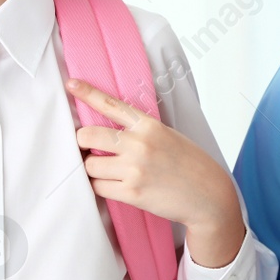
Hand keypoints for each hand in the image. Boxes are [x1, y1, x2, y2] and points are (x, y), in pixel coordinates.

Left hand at [67, 79, 242, 264]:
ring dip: (94, 169)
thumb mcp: (167, 136)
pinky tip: (116, 185)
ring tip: (110, 171)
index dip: (87, 93)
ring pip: (90, 164)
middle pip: (88, 135)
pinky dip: (102, 186)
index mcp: (149, 125)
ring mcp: (134, 169)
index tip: (71, 84)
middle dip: (82, 142)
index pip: (110, 105)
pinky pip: (98, 187)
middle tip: (89, 147)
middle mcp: (139, 144)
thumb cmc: (188, 164)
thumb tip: (108, 132)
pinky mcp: (132, 192)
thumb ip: (140, 130)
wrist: (208, 195)